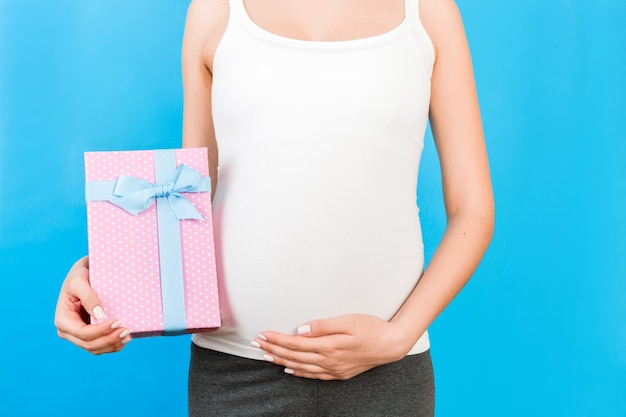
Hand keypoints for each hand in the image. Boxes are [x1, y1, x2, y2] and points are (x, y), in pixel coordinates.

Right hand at [54, 256, 130, 353]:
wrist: (85, 274)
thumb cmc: (80, 275)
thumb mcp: (79, 281)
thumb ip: (88, 297)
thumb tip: (100, 316)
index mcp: (63, 320)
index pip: (83, 333)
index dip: (101, 331)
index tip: (118, 322)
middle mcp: (68, 331)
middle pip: (89, 344)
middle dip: (109, 340)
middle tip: (127, 330)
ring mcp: (78, 335)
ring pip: (96, 349)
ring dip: (112, 345)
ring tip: (128, 336)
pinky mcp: (89, 335)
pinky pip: (101, 346)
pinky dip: (113, 345)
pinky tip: (124, 339)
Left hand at [252, 314, 408, 379]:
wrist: (392, 344)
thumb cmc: (372, 328)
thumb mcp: (348, 321)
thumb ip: (322, 325)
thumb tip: (300, 330)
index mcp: (329, 346)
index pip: (295, 343)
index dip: (276, 339)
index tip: (262, 334)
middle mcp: (329, 361)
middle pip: (294, 356)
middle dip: (273, 349)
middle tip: (256, 344)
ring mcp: (334, 370)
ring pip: (301, 367)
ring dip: (282, 360)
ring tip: (267, 355)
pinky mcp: (340, 373)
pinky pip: (314, 375)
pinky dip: (299, 372)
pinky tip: (290, 369)